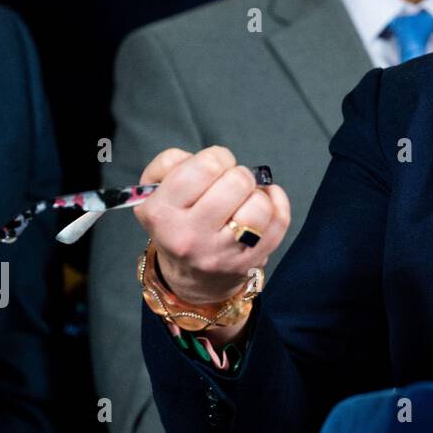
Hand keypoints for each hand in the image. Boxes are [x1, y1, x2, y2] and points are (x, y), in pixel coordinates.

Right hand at [134, 146, 290, 305]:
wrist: (190, 276)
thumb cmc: (176, 220)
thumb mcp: (154, 190)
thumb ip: (169, 163)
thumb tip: (207, 158)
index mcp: (162, 214)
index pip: (205, 167)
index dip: (217, 157)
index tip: (215, 166)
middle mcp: (190, 238)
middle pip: (237, 182)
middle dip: (238, 174)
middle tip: (229, 184)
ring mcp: (222, 255)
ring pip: (260, 205)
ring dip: (256, 193)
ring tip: (243, 198)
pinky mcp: (249, 263)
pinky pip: (279, 222)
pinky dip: (277, 203)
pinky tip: (264, 201)